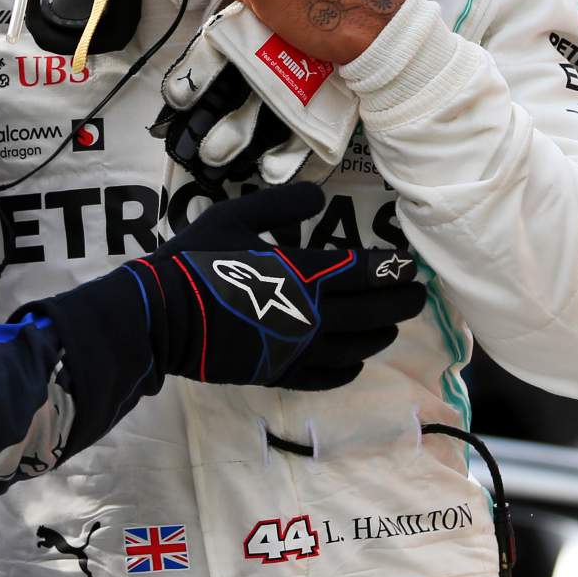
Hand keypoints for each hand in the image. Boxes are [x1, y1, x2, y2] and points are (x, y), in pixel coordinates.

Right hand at [128, 182, 422, 388]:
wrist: (160, 317)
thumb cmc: (196, 260)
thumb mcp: (235, 216)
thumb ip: (281, 205)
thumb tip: (319, 199)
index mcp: (300, 273)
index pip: (362, 272)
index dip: (391, 270)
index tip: (409, 267)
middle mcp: (308, 315)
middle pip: (369, 311)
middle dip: (399, 303)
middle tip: (417, 296)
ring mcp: (294, 349)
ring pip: (354, 347)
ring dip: (380, 335)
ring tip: (392, 326)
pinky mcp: (278, 373)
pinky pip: (326, 377)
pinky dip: (348, 369)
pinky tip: (356, 361)